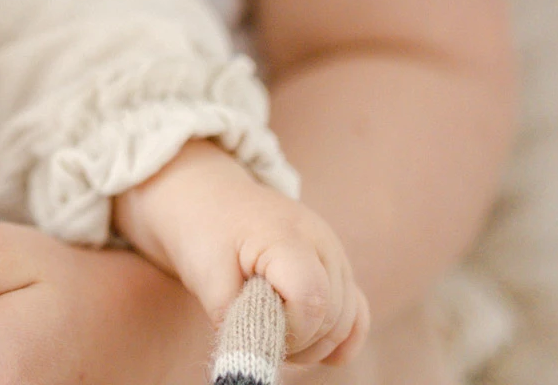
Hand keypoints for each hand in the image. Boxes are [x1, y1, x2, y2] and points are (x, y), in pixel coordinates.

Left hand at [113, 142, 369, 364]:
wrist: (206, 198)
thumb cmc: (202, 234)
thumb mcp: (206, 275)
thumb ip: (235, 317)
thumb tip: (257, 358)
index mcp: (287, 235)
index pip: (312, 298)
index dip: (290, 330)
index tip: (258, 330)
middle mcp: (322, 241)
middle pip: (334, 315)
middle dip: (299, 342)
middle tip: (259, 338)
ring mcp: (334, 253)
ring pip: (347, 318)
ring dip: (315, 343)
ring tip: (273, 336)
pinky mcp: (335, 267)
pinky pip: (355, 312)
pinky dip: (339, 337)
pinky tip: (314, 351)